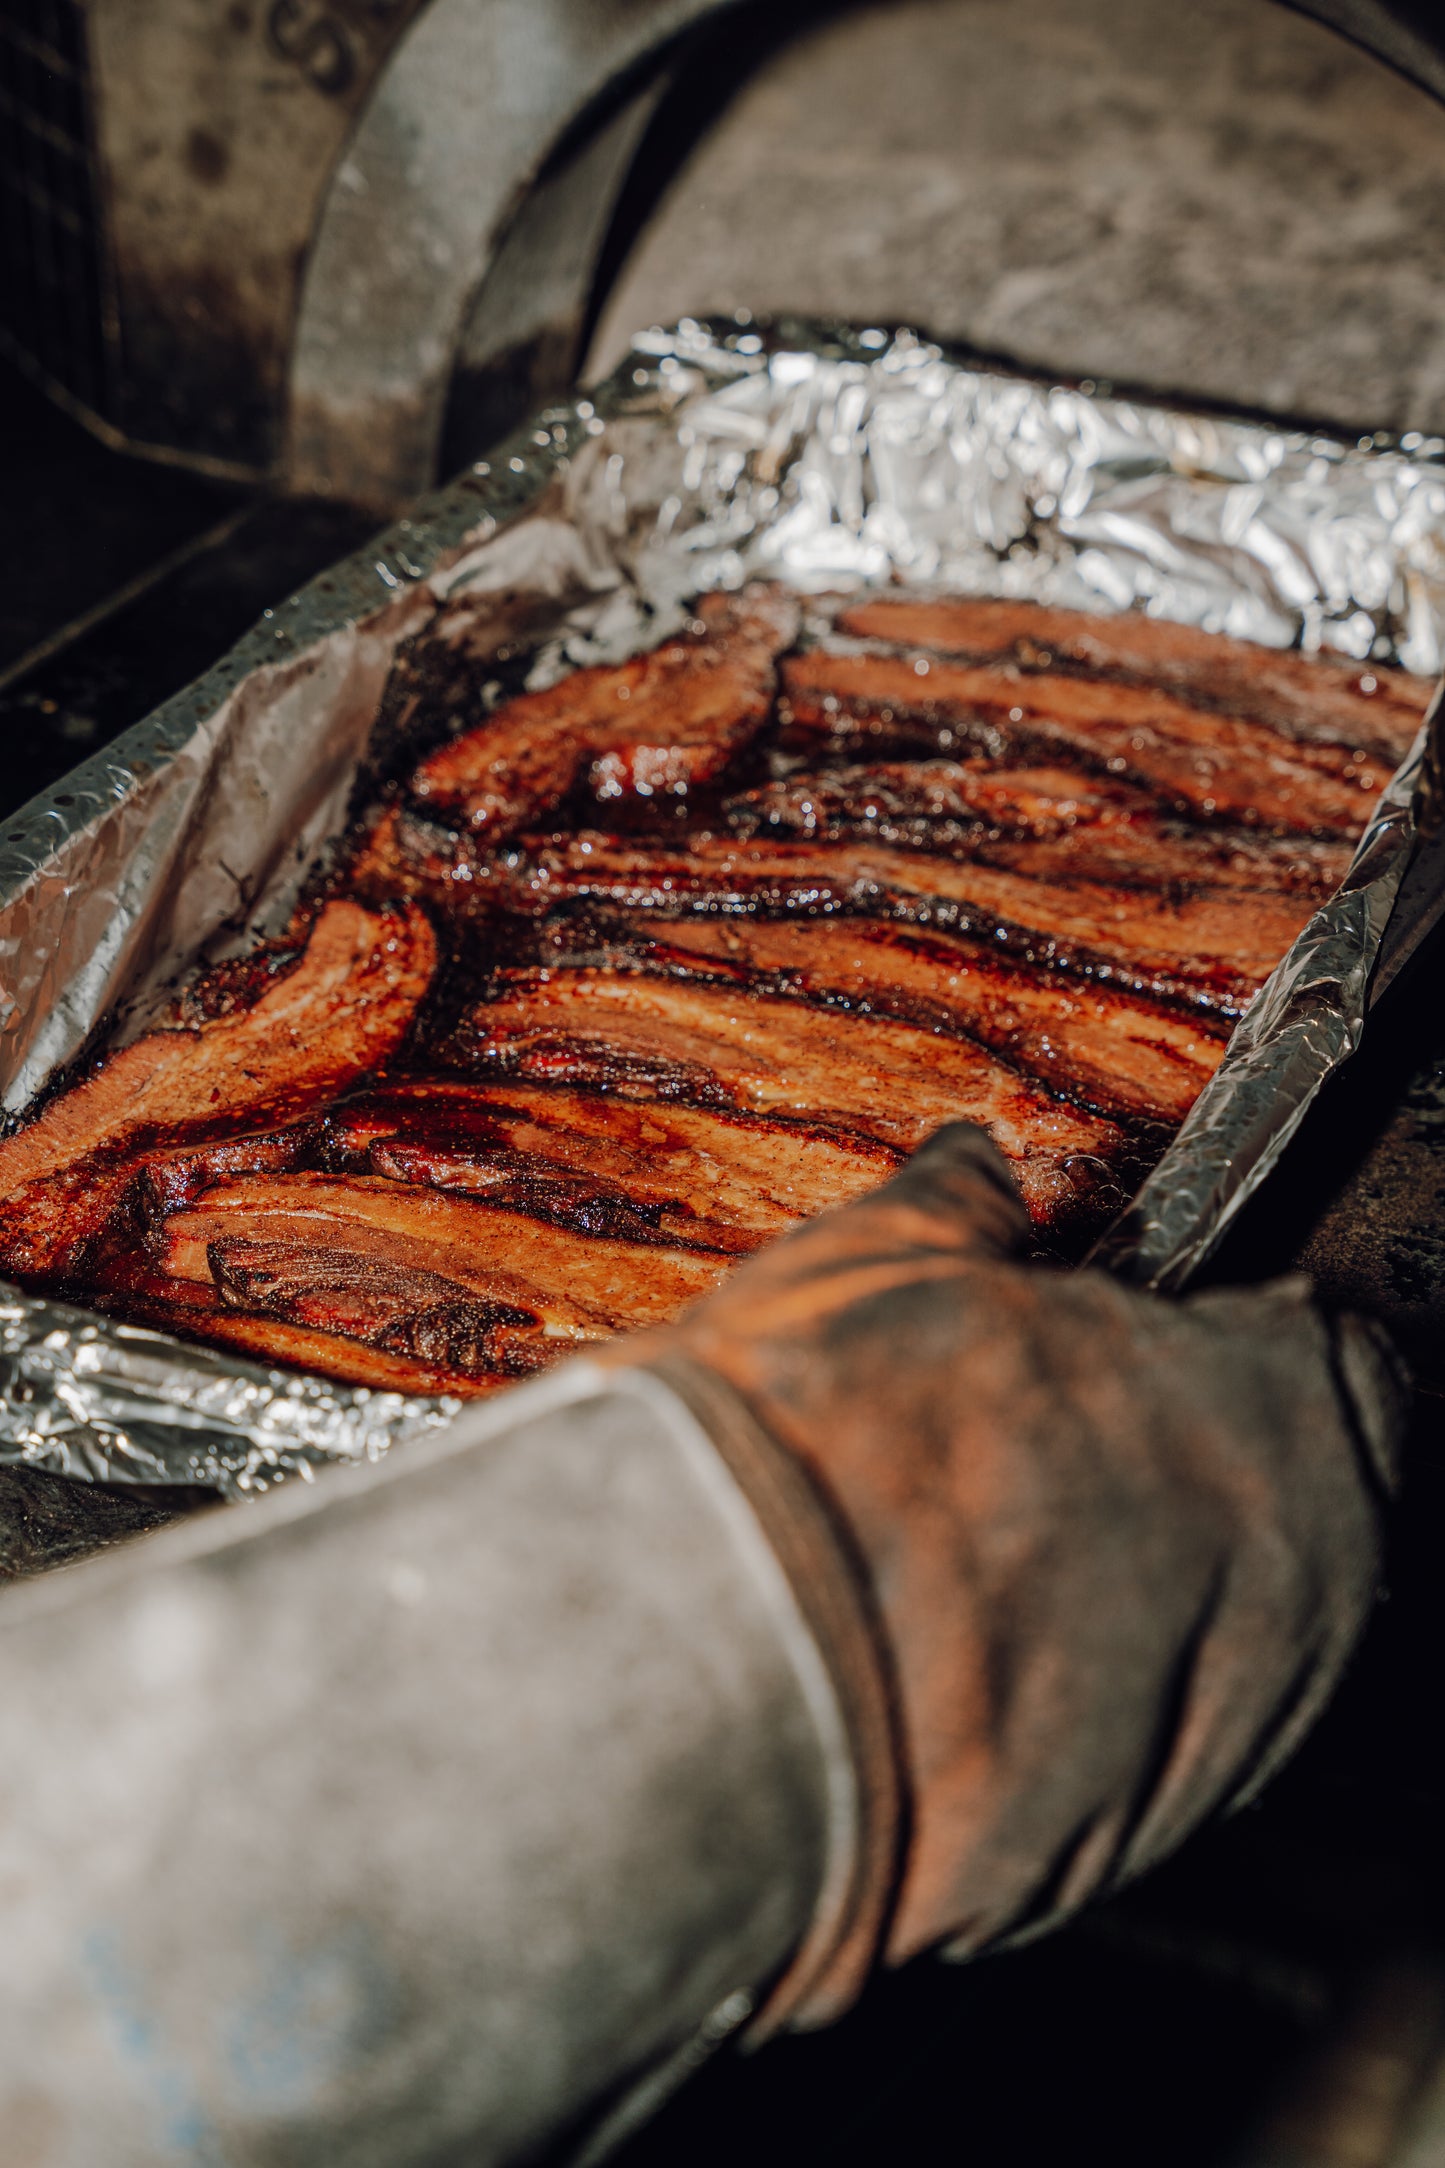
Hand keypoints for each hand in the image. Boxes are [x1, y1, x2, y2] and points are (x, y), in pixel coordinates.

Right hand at [606, 1123, 1402, 2022]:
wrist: (719, 1679)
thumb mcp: (886, 1263)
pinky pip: (1132, 1755)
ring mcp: (1220, 1736)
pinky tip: (952, 1666)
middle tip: (1045, 1444)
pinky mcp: (1123, 1847)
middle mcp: (1290, 1587)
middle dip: (1180, 1471)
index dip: (1233, 1337)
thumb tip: (970, 1171)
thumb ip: (962, 1203)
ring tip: (977, 1562)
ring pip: (1217, 1645)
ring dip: (1132, 1598)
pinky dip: (1068, 1711)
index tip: (1153, 1335)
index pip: (1327, 1357)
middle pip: (1285, 1508)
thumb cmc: (824, 1460)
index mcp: (1268, 1411)